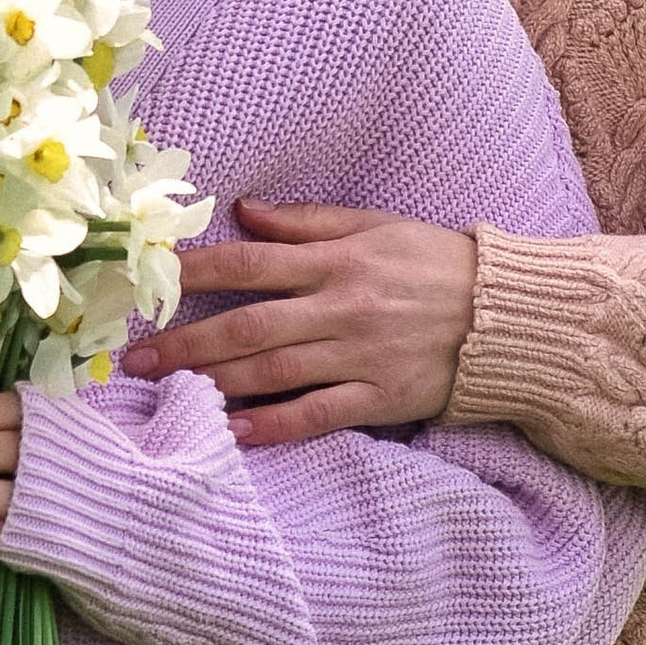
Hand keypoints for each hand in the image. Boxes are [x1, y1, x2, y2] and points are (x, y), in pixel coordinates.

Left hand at [116, 203, 479, 447]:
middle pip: (248, 326)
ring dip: (216, 383)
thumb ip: (307, 222)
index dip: (195, 272)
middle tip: (137, 359)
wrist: (509, 316)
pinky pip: (318, 414)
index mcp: (337, 262)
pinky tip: (236, 433)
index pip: (250, 264)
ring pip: (273, 373)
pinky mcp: (380, 398)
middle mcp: (341, 309)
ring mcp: (359, 357)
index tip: (149, 281)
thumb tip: (243, 211)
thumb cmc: (436, 263)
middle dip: (187, 342)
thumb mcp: (376, 225)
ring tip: (169, 390)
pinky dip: (276, 425)